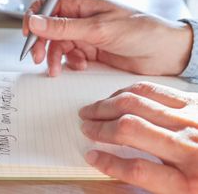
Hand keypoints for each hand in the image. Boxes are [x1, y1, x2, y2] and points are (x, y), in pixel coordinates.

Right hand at [22, 0, 192, 76]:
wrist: (163, 52)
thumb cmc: (139, 30)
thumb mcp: (97, 28)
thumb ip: (63, 27)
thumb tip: (35, 21)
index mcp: (80, 4)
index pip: (47, 7)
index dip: (34, 19)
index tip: (27, 35)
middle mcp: (80, 19)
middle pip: (49, 30)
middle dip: (42, 44)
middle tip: (38, 58)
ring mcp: (85, 36)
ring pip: (58, 46)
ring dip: (55, 58)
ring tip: (57, 69)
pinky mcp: (90, 51)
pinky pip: (70, 57)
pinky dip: (71, 63)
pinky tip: (81, 65)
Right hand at [79, 81, 197, 193]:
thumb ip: (156, 182)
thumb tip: (119, 166)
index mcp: (189, 182)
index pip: (137, 170)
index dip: (108, 163)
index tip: (90, 156)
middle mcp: (189, 146)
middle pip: (131, 129)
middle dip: (100, 126)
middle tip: (84, 126)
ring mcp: (191, 119)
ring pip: (138, 104)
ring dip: (108, 105)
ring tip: (92, 109)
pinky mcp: (194, 102)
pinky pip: (154, 90)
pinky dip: (130, 92)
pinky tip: (117, 96)